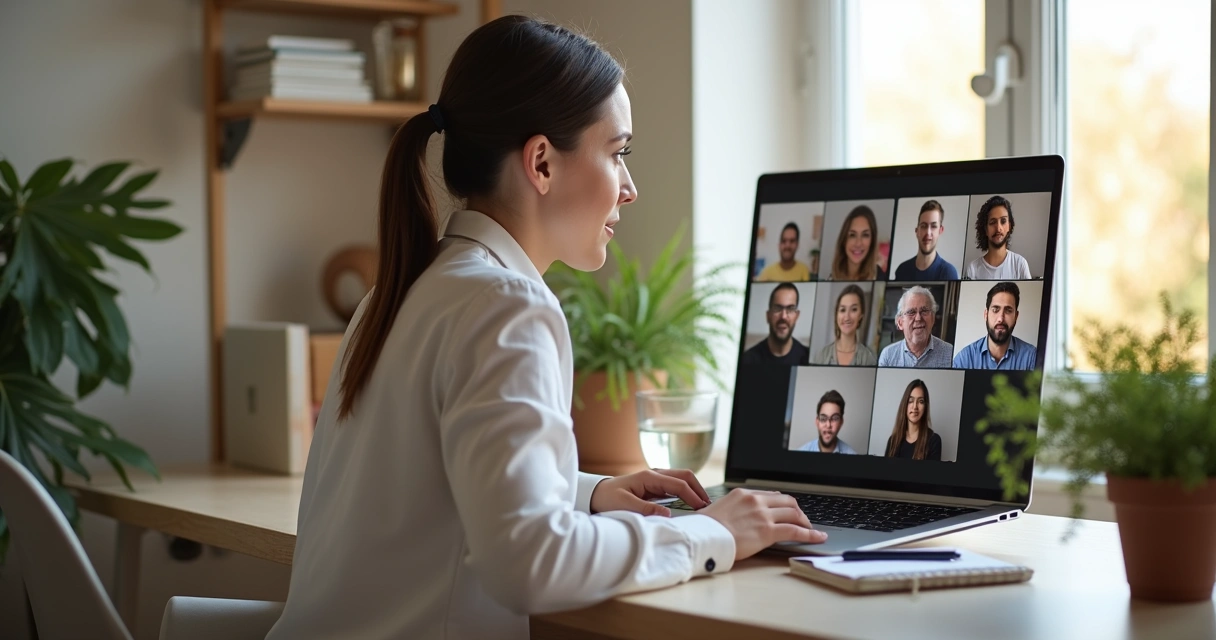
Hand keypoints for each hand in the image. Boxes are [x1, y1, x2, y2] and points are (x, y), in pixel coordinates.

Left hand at [589, 469, 710, 516]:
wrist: (597, 494)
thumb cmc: (608, 498)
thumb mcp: (624, 505)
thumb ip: (645, 509)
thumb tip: (667, 513)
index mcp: (649, 477)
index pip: (678, 484)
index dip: (692, 496)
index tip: (702, 509)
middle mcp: (655, 474)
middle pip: (685, 476)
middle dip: (699, 489)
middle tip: (709, 505)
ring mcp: (656, 478)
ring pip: (682, 478)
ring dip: (694, 489)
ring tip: (704, 505)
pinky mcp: (656, 484)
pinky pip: (676, 485)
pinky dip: (687, 491)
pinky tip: (692, 503)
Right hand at [701, 488, 827, 560]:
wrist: (703, 536)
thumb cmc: (705, 528)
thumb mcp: (718, 509)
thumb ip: (733, 509)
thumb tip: (737, 515)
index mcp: (743, 494)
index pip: (771, 495)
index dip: (783, 504)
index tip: (788, 510)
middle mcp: (755, 501)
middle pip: (787, 502)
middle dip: (798, 511)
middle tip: (802, 520)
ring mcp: (763, 515)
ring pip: (794, 514)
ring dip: (806, 522)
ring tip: (811, 529)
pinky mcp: (768, 531)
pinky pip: (795, 531)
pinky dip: (810, 534)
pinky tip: (818, 537)